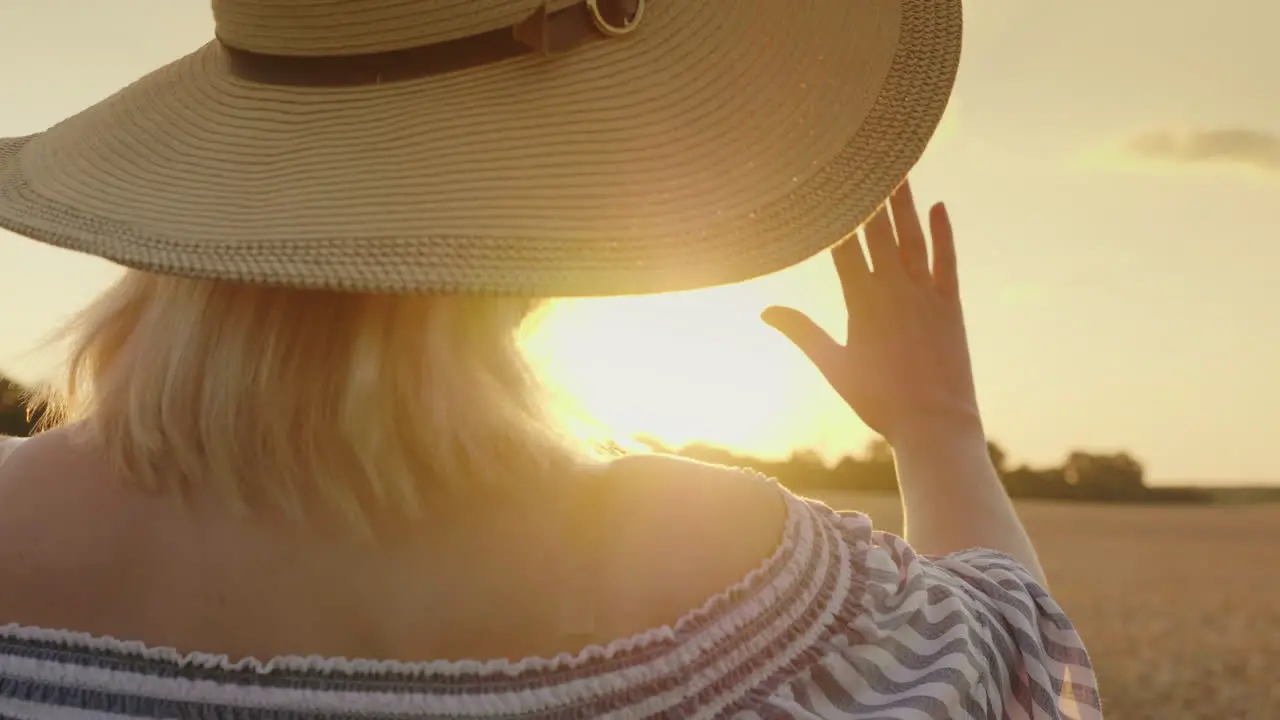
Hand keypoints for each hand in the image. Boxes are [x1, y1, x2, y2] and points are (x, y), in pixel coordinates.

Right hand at [762, 180, 982, 445]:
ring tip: (897, 168)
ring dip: (903, 202)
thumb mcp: (833, 365)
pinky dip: (943, 232)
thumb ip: (802, 332)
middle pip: (877, 231)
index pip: (843, 246)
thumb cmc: (878, 400)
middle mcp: (892, 290)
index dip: (834, 213)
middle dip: (868, 194)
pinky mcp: (951, 303)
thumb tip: (765, 309)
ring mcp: (924, 293)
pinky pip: (946, 258)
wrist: (933, 423)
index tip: (824, 183)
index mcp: (860, 302)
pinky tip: (939, 206)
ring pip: (911, 237)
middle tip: (861, 156)